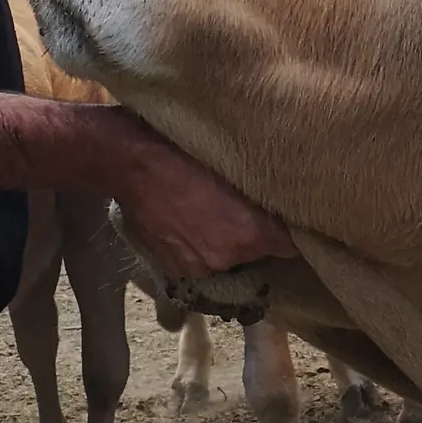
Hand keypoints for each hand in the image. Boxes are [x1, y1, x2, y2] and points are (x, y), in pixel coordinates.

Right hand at [106, 122, 297, 278]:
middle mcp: (232, 256)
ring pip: (229, 257)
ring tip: (208, 213)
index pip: (292, 248)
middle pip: (259, 252)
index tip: (290, 222)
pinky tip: (187, 223)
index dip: (291, 235)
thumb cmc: (184, 152)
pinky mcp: (178, 270)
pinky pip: (201, 262)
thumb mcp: (236, 166)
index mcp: (253, 232)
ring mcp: (202, 266)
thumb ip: (263, 195)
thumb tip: (287, 205)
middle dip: (255, 234)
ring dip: (225, 242)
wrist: (129, 162)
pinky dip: (199, 248)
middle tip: (241, 208)